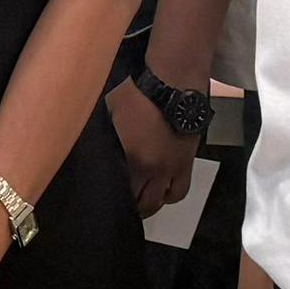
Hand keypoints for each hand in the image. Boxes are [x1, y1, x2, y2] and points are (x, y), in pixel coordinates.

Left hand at [108, 78, 198, 214]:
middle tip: (128, 205)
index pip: (125, 192)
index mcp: (135, 159)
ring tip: (147, 197)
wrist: (175, 81)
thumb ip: (109, 135)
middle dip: (136, 207)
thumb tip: (100, 144)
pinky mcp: (189, 159)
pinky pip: (182, 186)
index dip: (116, 198)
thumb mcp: (112, 111)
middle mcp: (157, 169)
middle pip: (147, 203)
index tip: (110, 198)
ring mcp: (175, 166)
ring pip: (167, 199)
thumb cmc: (140, 92)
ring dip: (156, 201)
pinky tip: (164, 185)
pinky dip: (172, 190)